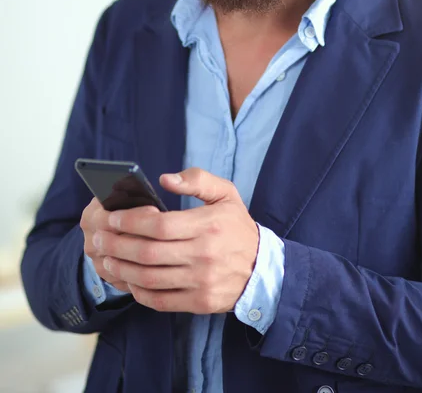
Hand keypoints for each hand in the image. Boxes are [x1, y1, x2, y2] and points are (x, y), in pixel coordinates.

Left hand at [92, 168, 259, 312]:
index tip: (113, 217)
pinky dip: (138, 291)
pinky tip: (127, 279)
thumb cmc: (237, 227)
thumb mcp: (226, 193)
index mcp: (208, 225)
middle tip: (99, 238)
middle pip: (149, 253)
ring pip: (150, 278)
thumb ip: (197, 180)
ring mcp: (201, 282)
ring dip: (122, 268)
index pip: (160, 226)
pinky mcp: (198, 302)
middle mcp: (204, 255)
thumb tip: (165, 179)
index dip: (131, 222)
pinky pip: (160, 300)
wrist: (262, 268)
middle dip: (117, 244)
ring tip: (106, 257)